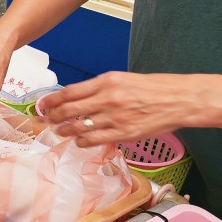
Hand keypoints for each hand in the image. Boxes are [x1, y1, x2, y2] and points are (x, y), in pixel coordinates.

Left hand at [39, 72, 186, 146]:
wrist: (180, 100)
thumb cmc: (152, 88)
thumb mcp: (121, 79)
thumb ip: (98, 88)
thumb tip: (75, 98)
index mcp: (106, 82)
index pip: (68, 92)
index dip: (51, 101)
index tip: (42, 105)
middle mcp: (107, 99)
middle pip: (68, 111)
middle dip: (53, 118)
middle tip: (48, 121)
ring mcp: (115, 118)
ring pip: (78, 128)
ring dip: (65, 131)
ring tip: (60, 132)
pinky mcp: (123, 133)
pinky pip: (94, 141)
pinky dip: (82, 142)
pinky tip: (79, 141)